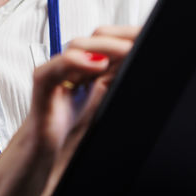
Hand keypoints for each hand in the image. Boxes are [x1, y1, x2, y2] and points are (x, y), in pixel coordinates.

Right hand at [0, 25, 137, 195]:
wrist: (42, 158)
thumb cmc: (71, 134)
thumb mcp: (107, 106)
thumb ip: (121, 87)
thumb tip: (152, 72)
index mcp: (90, 68)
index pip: (111, 41)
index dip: (131, 36)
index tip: (151, 37)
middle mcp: (73, 67)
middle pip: (99, 38)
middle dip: (124, 37)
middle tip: (146, 40)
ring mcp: (57, 75)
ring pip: (79, 47)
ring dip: (105, 47)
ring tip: (127, 51)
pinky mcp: (43, 88)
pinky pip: (54, 69)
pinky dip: (73, 63)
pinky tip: (96, 66)